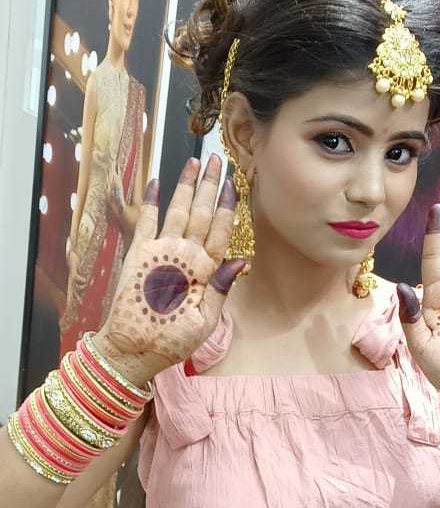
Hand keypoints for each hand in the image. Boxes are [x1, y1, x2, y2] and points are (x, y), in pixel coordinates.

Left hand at [93, 154, 246, 383]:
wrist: (130, 348)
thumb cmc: (171, 340)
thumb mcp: (205, 322)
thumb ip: (221, 289)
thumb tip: (240, 260)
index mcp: (202, 271)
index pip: (219, 230)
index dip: (226, 205)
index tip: (232, 182)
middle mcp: (180, 254)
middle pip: (199, 212)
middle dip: (208, 184)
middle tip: (215, 159)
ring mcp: (157, 251)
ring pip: (176, 210)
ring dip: (185, 185)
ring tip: (192, 162)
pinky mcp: (136, 254)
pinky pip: (145, 220)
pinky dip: (151, 200)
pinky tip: (156, 182)